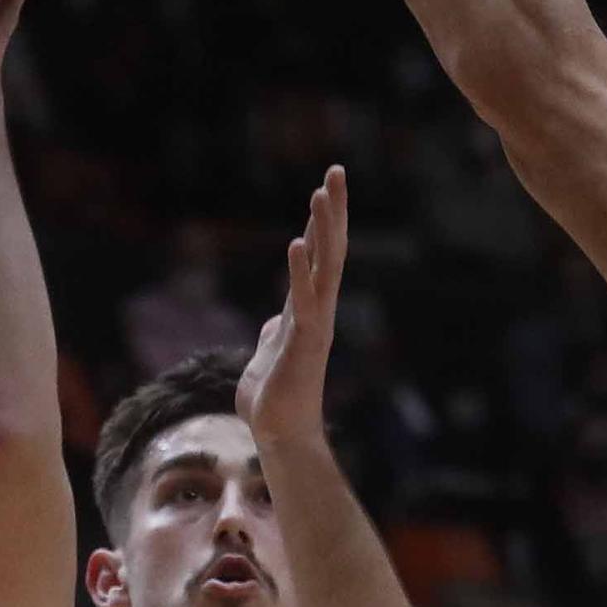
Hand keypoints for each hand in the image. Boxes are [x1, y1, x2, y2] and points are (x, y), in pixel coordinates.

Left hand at [238, 166, 348, 444]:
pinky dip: (299, 272)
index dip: (322, 222)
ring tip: (323, 193)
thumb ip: (277, 331)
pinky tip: (296, 243)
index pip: (319, 256)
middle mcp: (318, 311)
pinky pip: (302, 301)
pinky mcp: (302, 343)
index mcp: (307, 309)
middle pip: (329, 251)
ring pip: (323, 268)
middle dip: (333, 212)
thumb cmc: (275, 398)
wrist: (280, 435)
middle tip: (336, 171)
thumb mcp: (270, 353)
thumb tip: (275, 321)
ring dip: (323, 229)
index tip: (326, 186)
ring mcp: (314, 325)